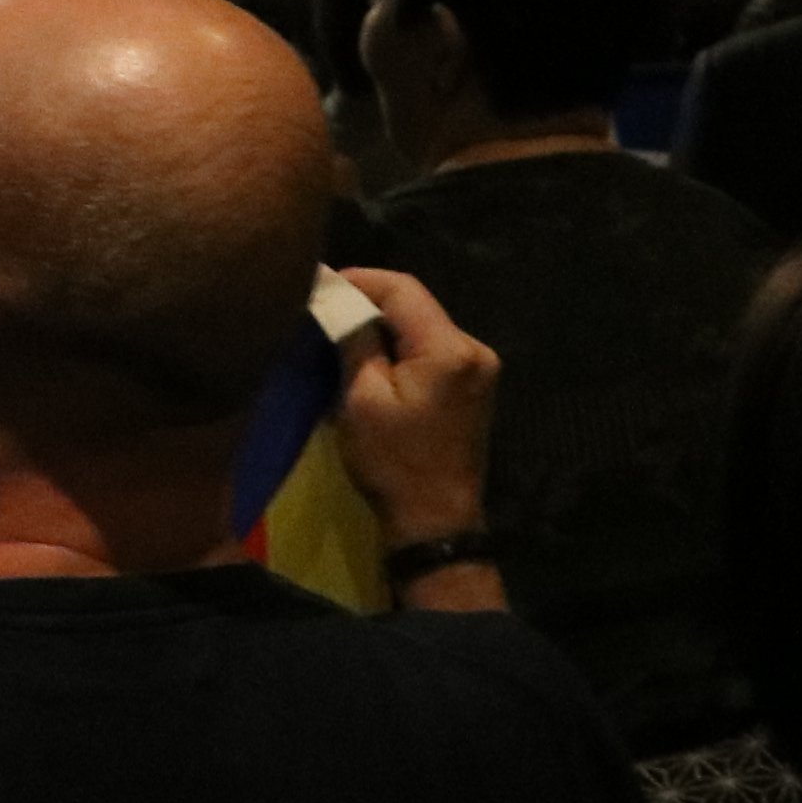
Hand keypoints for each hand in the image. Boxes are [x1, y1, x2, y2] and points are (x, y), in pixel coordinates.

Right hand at [329, 257, 496, 541]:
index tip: (321, 284)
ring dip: (385, 325)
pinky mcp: (476, 385)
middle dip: (370, 302)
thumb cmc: (393, 464)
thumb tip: (337, 300)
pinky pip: (434, 349)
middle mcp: (474, 348)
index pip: (402, 289)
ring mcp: (480, 367)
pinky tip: (373, 356)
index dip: (359, 279)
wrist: (435, 523)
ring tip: (343, 331)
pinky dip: (403, 346)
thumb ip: (355, 340)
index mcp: (449, 349)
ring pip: (424, 325)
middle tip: (326, 307)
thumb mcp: (361, 399)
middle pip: (417, 304)